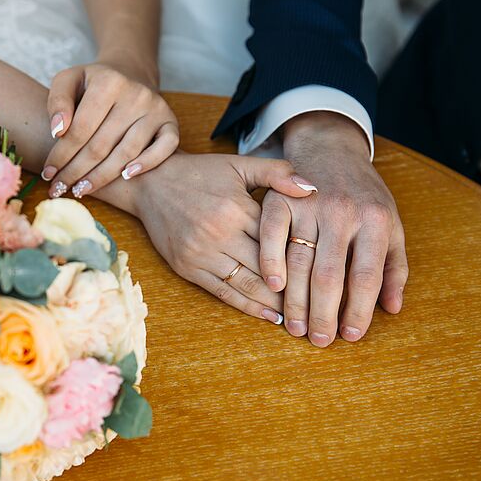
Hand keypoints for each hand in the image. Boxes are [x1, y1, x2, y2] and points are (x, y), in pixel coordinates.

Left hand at [41, 62, 178, 198]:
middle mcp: (136, 94)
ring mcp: (156, 109)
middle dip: (76, 171)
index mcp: (108, 81)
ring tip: (81, 189)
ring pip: (127, 153)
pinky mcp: (171, 122)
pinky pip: (164, 148)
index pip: (80, 129)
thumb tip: (58, 131)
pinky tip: (125, 177)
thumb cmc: (92, 86)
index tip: (48, 173)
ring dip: (102, 177)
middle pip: (101, 145)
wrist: (129, 76)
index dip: (61, 155)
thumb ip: (57, 101)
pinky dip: (146, 164)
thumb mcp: (69, 81)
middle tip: (60, 188)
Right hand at [129, 152, 314, 320]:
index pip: (278, 239)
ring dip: (274, 303)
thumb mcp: (239, 164)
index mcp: (236, 207)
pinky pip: (223, 292)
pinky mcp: (187, 267)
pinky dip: (248, 306)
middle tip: (324, 303)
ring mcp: (200, 253)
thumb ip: (277, 173)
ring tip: (301, 315)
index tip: (329, 272)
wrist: (151, 183)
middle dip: (296, 287)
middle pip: (266, 267)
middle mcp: (218, 233)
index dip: (305, 258)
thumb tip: (313, 188)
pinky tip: (269, 316)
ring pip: (246, 284)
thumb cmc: (201, 173)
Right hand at [258, 111, 408, 346]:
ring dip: (295, 301)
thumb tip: (392, 308)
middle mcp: (343, 212)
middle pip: (330, 275)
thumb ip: (394, 266)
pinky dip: (270, 263)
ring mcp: (309, 204)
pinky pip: (271, 237)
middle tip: (319, 341)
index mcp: (376, 220)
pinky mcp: (280, 199)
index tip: (351, 336)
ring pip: (299, 262)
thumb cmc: (364, 194)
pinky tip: (274, 288)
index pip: (367, 275)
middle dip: (323, 315)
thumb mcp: (390, 223)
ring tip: (295, 328)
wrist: (330, 147)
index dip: (359, 310)